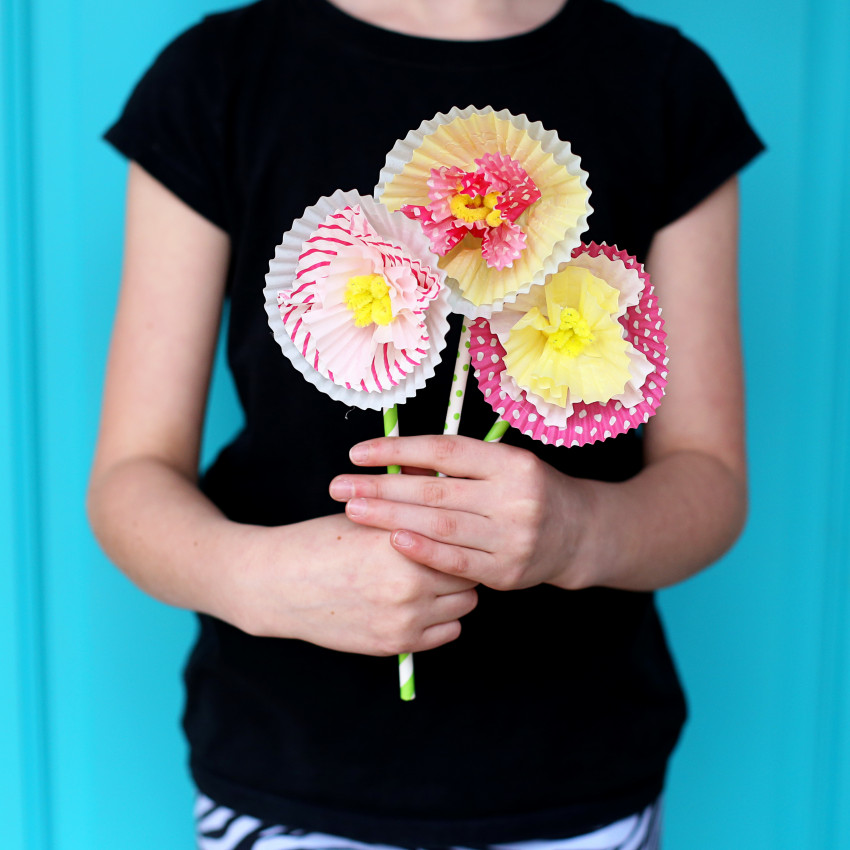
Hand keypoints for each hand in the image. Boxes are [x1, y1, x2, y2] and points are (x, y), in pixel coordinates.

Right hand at [227, 513, 478, 655]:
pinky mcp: (395, 643)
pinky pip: (448, 632)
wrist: (279, 585)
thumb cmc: (322, 543)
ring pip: (464, 604)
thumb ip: (410, 509)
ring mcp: (404, 616)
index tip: (456, 532)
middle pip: (469, 573)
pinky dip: (442, 619)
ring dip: (454, 592)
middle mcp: (409, 581)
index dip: (460, 534)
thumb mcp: (366, 514)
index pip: (461, 538)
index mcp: (403, 541)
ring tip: (432, 580)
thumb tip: (446, 487)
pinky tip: (422, 605)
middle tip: (444, 557)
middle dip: (460, 564)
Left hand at [329, 436, 593, 590]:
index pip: (444, 451)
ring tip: (353, 510)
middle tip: (340, 486)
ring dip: (391, 518)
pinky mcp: (507, 571)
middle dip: (381, 488)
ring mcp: (512, 537)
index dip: (397, 450)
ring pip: (441, 525)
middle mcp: (514, 497)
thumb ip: (456, 467)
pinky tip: (392, 541)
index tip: (358, 453)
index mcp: (510, 462)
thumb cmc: (527, 492)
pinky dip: (423, 551)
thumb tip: (397, 463)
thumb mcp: (501, 466)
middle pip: (435, 490)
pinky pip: (457, 562)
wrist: (578, 534)